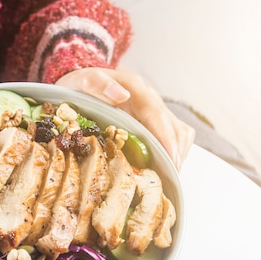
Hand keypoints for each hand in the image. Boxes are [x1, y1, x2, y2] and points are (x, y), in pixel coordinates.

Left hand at [55, 65, 194, 168]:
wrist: (84, 81)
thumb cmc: (81, 84)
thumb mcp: (83, 81)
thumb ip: (99, 84)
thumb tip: (122, 95)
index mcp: (136, 89)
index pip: (157, 115)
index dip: (166, 140)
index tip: (172, 161)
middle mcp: (150, 98)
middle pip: (174, 127)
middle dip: (175, 153)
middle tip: (170, 178)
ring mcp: (154, 109)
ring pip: (179, 132)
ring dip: (176, 154)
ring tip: (167, 175)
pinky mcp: (154, 119)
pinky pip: (173, 136)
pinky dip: (171, 152)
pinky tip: (161, 166)